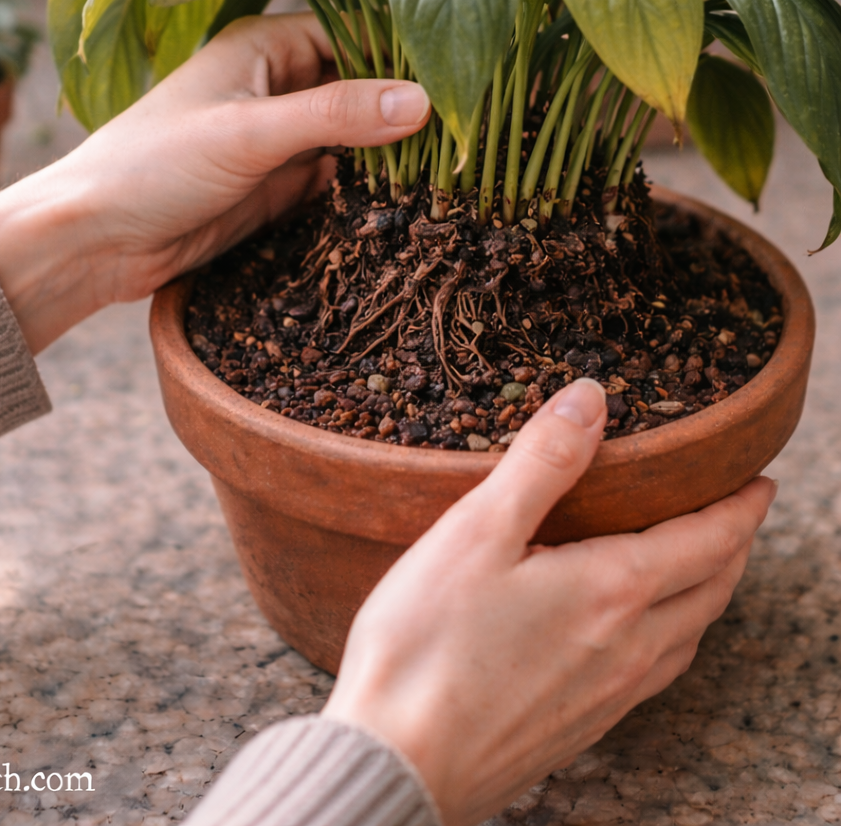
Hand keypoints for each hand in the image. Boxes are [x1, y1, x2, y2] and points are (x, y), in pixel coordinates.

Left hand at [0, 14, 429, 352]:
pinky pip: (336, 185)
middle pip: (360, 90)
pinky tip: (406, 207)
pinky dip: (365, 194)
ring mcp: (279, 143)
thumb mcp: (249, 133)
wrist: (96, 241)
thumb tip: (423, 101)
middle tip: (469, 132)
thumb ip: (334, 115)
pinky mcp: (276, 191)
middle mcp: (277, 89)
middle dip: (405, 110)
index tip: (463, 76)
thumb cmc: (154, 164)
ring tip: (454, 172)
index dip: (406, 53)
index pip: (354, 34)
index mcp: (265, 48)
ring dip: (390, 157)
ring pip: (353, 142)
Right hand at [322, 378, 774, 825]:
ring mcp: (609, 696)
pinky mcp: (580, 727)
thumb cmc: (427, 643)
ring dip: (710, 594)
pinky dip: (673, 638)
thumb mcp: (477, 531)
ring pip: (689, 636)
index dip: (742, 507)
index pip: (709, 540)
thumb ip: (542, 462)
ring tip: (701, 568)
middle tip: (739, 515)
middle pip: (712, 590)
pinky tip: (640, 639)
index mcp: (613, 591)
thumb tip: (592, 399)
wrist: (399, 761)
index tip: (760, 483)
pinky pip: (656, 675)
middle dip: (735, 547)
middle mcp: (628, 648)